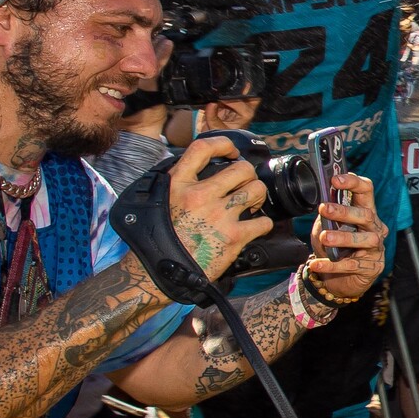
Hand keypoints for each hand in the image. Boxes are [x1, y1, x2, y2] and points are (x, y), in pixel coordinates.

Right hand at [165, 136, 274, 286]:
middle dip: (248, 176)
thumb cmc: (155, 239)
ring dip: (257, 196)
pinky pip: (263, 222)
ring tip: (249, 204)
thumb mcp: (157, 201)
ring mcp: (218, 215)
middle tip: (243, 186)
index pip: (203, 147)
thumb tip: (193, 167)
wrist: (156, 273)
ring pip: (257, 190)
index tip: (231, 152)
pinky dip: (262, 224)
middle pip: (242, 168)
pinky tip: (253, 227)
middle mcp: (199, 195)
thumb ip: (176, 182)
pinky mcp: (233, 237)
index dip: (223, 144)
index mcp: (178, 184)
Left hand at [305, 172, 386, 303]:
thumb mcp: (326, 228)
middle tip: (325, 208)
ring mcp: (376, 249)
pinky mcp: (372, 267)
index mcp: (365, 212)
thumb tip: (320, 200)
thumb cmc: (334, 250)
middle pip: (367, 215)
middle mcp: (375, 228)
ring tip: (325, 238)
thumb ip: (326, 216)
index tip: (336, 180)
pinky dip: (333, 265)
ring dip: (344, 237)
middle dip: (345, 211)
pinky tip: (317, 263)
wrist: (339, 280)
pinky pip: (353, 265)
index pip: (366, 191)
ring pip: (365, 240)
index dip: (353, 183)